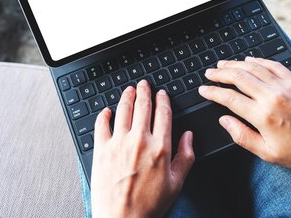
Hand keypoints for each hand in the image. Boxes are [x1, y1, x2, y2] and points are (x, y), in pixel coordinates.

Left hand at [91, 80, 194, 217]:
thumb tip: (189, 137)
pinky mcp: (101, 149)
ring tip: (129, 90)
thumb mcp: (176, 183)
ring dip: (127, 96)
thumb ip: (185, 156)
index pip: (163, 113)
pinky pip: (101, 125)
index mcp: (160, 147)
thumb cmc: (149, 205)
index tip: (162, 94)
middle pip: (142, 106)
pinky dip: (104, 114)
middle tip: (144, 84)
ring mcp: (118, 143)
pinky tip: (107, 111)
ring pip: (123, 110)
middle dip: (144, 91)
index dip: (163, 100)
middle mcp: (139, 141)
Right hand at [198, 57, 290, 171]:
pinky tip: (249, 60)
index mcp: (262, 116)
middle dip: (220, 74)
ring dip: (235, 64)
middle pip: (238, 77)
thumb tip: (224, 121)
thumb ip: (242, 136)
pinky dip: (258, 61)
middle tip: (209, 73)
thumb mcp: (267, 153)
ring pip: (254, 68)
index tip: (204, 90)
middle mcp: (272, 97)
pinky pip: (273, 65)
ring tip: (223, 64)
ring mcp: (285, 86)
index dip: (213, 92)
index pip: (229, 98)